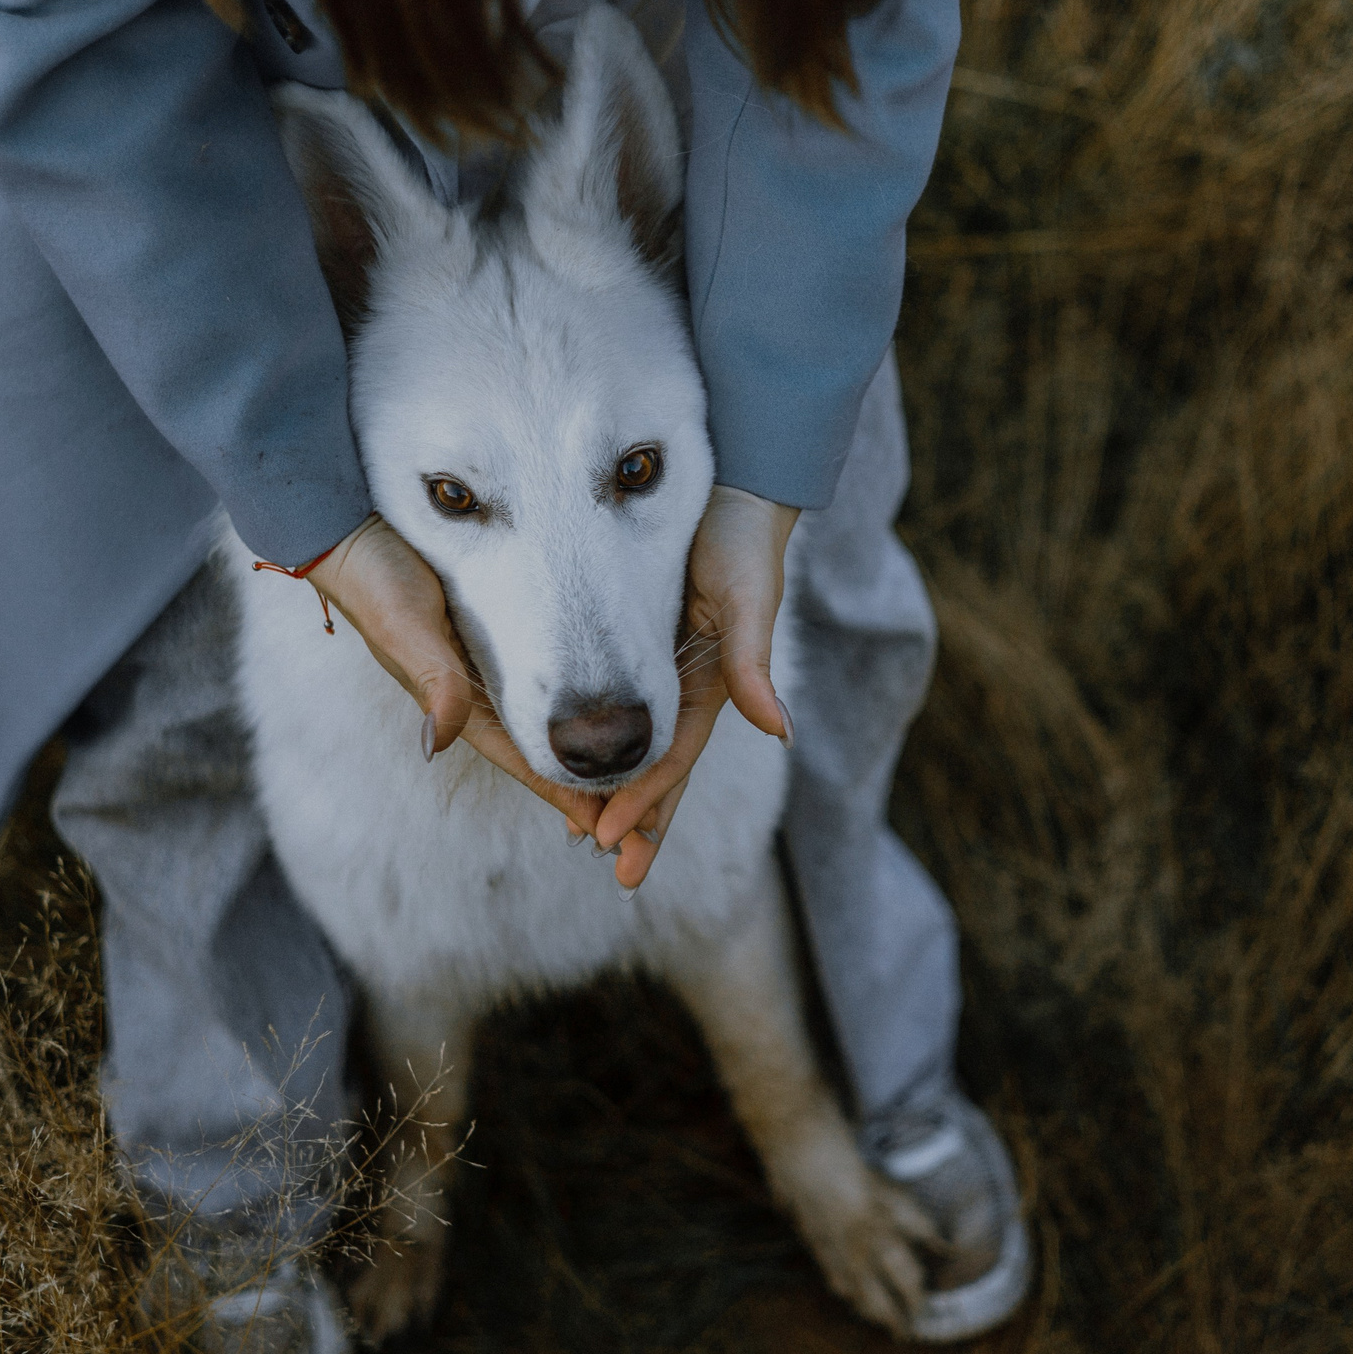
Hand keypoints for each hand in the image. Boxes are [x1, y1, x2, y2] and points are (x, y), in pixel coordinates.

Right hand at [300, 514, 606, 838]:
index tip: (608, 829)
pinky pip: (537, 682)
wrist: (351, 534)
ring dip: (581, 749)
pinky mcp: (490, 637)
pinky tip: (597, 708)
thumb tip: (443, 736)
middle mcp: (472, 694)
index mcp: (456, 701)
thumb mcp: (405, 625)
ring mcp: (481, 668)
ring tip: (629, 771)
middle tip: (634, 817)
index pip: (524, 758)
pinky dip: (568, 705)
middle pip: (540, 750)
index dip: (565, 793)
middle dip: (582, 784)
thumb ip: (431, 676)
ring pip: (542, 722)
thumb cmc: (377, 580)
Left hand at [590, 485, 799, 887]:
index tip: (609, 840)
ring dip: (617, 792)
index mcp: (716, 682)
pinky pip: (616, 704)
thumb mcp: (748, 597)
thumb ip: (754, 663)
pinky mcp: (638, 641)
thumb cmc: (742, 537)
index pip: (673, 757)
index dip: (644, 801)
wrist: (732, 484)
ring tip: (588, 836)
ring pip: (637, 744)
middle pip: (661, 766)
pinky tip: (573, 760)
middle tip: (614, 870)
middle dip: (642, 820)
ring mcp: (664, 667)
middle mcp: (690, 683)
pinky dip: (599, 741)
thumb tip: (779, 733)